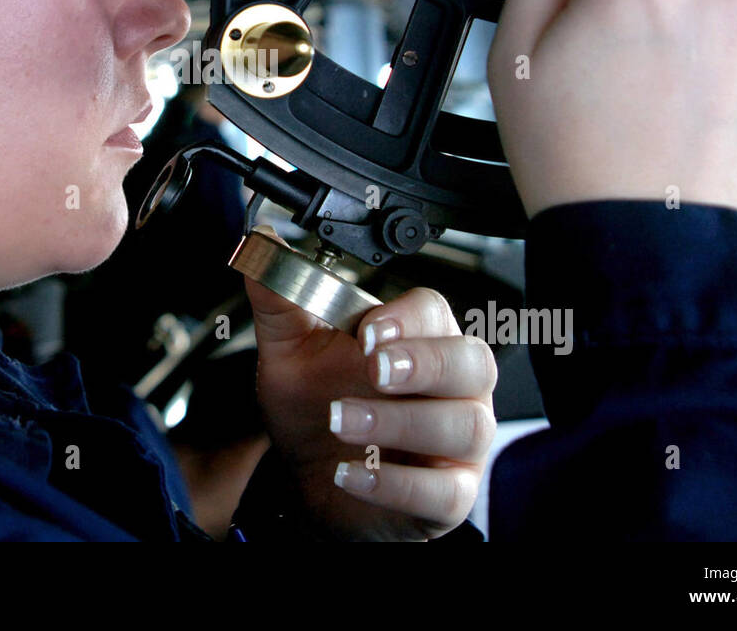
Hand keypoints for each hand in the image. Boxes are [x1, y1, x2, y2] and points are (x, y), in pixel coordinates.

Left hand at [246, 274, 496, 540]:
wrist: (307, 474)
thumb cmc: (315, 405)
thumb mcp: (290, 350)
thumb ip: (280, 298)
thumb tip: (264, 242)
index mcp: (419, 336)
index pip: (436, 312)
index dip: (409, 319)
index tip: (368, 331)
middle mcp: (453, 385)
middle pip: (472, 362)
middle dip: (425, 363)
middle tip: (373, 370)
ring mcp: (459, 442)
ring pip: (466, 425)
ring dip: (401, 422)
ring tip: (341, 420)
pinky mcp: (449, 494)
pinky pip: (445, 492)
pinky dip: (396, 483)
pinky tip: (351, 472)